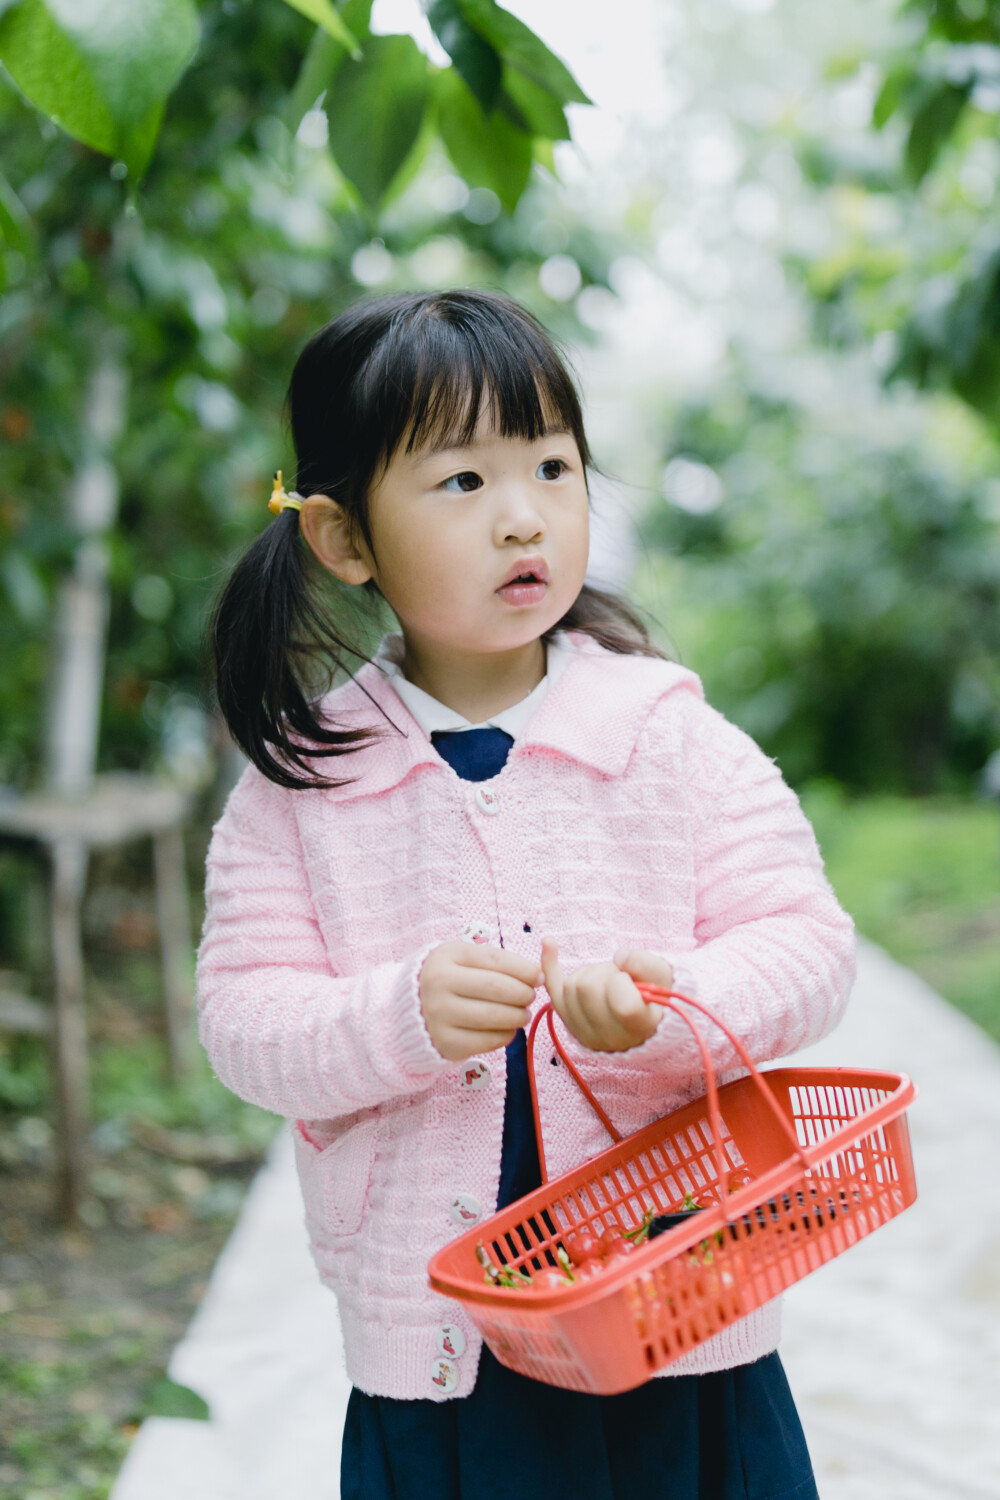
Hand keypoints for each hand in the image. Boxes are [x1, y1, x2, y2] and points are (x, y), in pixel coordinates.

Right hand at [420, 941, 544, 1062]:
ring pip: (495, 1016)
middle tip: (530, 997)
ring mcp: (439, 1015)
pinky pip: (487, 1041)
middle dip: (523, 993)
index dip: (524, 969)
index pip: (496, 960)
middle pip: (497, 988)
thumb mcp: (464, 959)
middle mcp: (438, 984)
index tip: (539, 977)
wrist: (412, 1011)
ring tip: (522, 1014)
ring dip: (518, 1016)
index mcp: (447, 956)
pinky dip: (506, 1035)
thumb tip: (538, 975)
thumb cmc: (449, 980)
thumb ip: (498, 962)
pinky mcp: (445, 1042)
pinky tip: (507, 1029)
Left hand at [540, 941, 673, 1052]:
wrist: (642, 1019)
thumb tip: (620, 958)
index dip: (623, 982)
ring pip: (570, 986)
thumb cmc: (656, 996)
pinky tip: (549, 942)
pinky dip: (549, 964)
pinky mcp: (568, 1019)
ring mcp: (584, 1032)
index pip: (622, 1005)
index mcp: (639, 1029)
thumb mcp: (665, 979)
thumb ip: (648, 966)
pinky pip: (552, 988)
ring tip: (609, 981)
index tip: (631, 981)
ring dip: (590, 973)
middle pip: (587, 989)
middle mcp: (608, 1038)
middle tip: (620, 977)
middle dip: (605, 972)